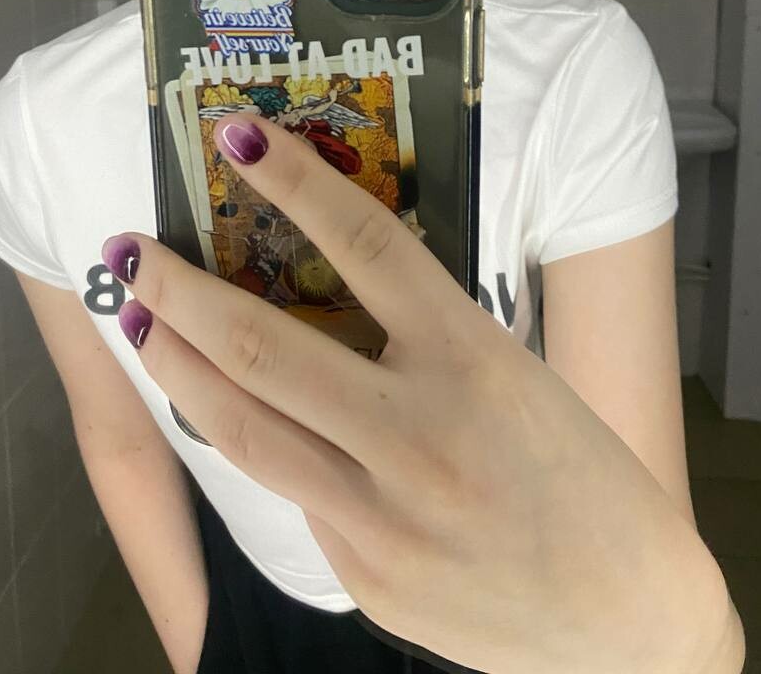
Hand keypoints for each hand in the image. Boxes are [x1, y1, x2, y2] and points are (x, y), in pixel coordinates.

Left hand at [103, 113, 725, 673]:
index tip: (242, 137)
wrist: (629, 624)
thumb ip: (427, 349)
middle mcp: (419, 431)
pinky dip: (262, 446)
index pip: (366, 245)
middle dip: (181, 289)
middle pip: (265, 343)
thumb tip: (331, 316)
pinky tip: (240, 420)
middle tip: (130, 249)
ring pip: (244, 425)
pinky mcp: (365, 572)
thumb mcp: (515, 380)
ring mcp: (383, 512)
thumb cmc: (586, 481)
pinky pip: (296, 494)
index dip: (297, 182)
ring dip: (177, 367)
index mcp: (474, 359)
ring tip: (140, 323)